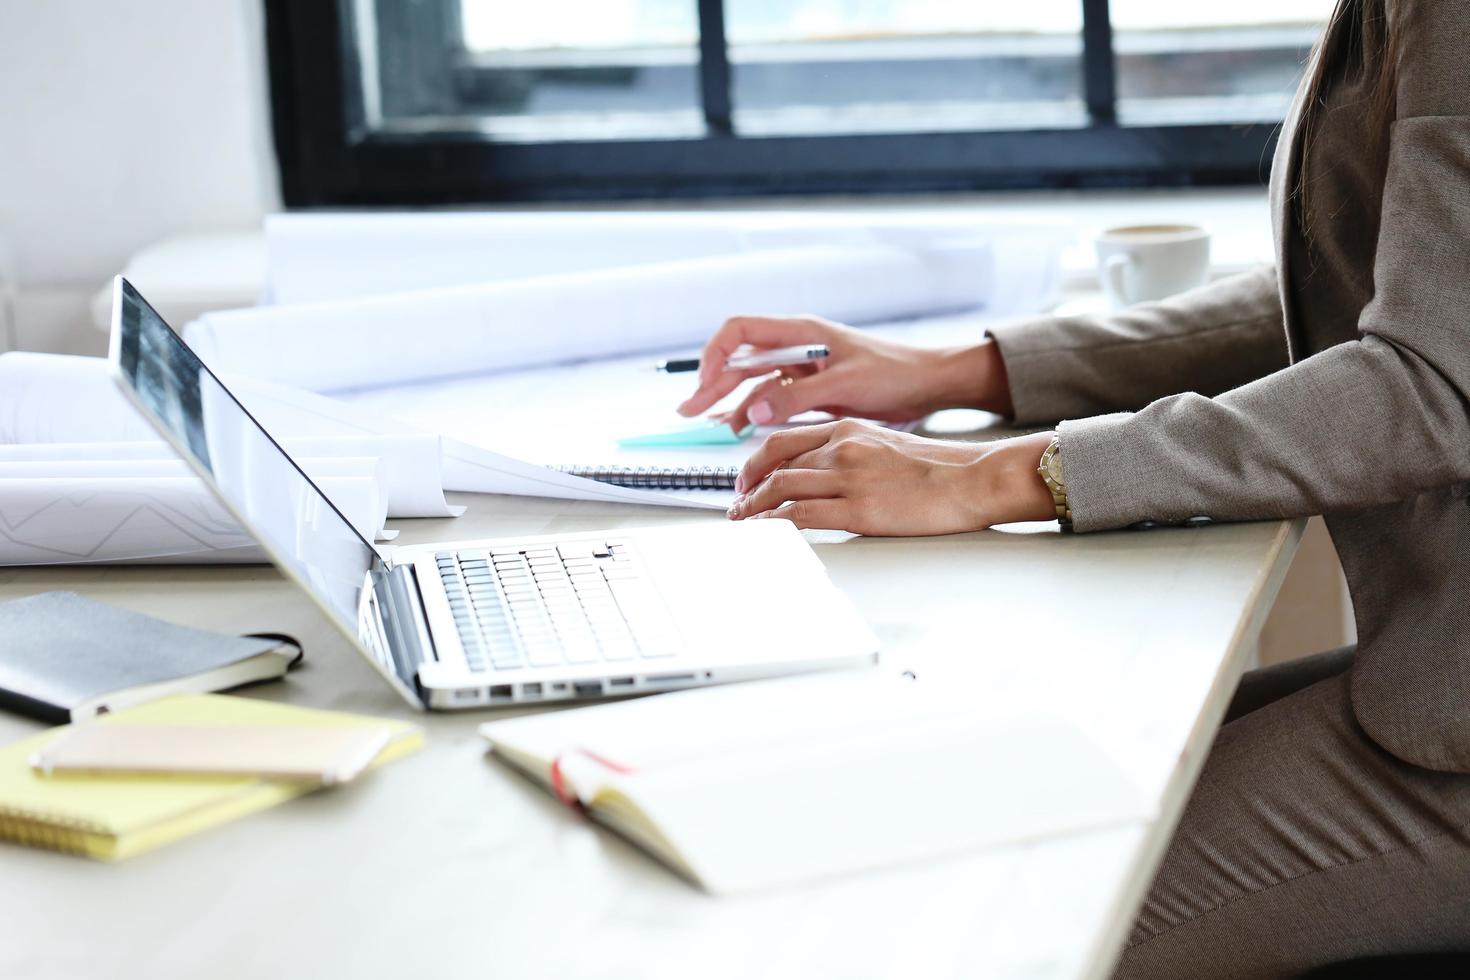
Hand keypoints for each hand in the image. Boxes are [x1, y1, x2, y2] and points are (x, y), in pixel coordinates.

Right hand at [676, 315, 1013, 430]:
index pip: (740, 331)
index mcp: (801, 332)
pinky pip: (773, 399)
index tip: (704, 383)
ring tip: (710, 425)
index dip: (715, 354)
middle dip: (711, 383)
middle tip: (687, 410)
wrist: (928, 385)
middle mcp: (796, 347)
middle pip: (740, 359)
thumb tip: (752, 410)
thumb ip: (796, 397)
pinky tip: (742, 429)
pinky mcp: (811, 389)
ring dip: (730, 401)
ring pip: (753, 382)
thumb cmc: (895, 373)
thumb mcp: (844, 385)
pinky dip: (755, 413)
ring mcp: (802, 368)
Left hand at [726, 421, 1057, 535]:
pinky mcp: (858, 509)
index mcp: (848, 428)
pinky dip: (773, 524)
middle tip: (737, 506)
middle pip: (775, 464)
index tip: (747, 480)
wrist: (972, 478)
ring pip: (781, 488)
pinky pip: (800, 515)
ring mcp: (848, 477)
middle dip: (747, 487)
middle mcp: (842, 447)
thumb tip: (825, 476)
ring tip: (744, 524)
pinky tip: (764, 532)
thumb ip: (852, 453)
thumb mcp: (886, 445)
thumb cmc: (940, 468)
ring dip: (754, 508)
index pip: (785, 440)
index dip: (757, 462)